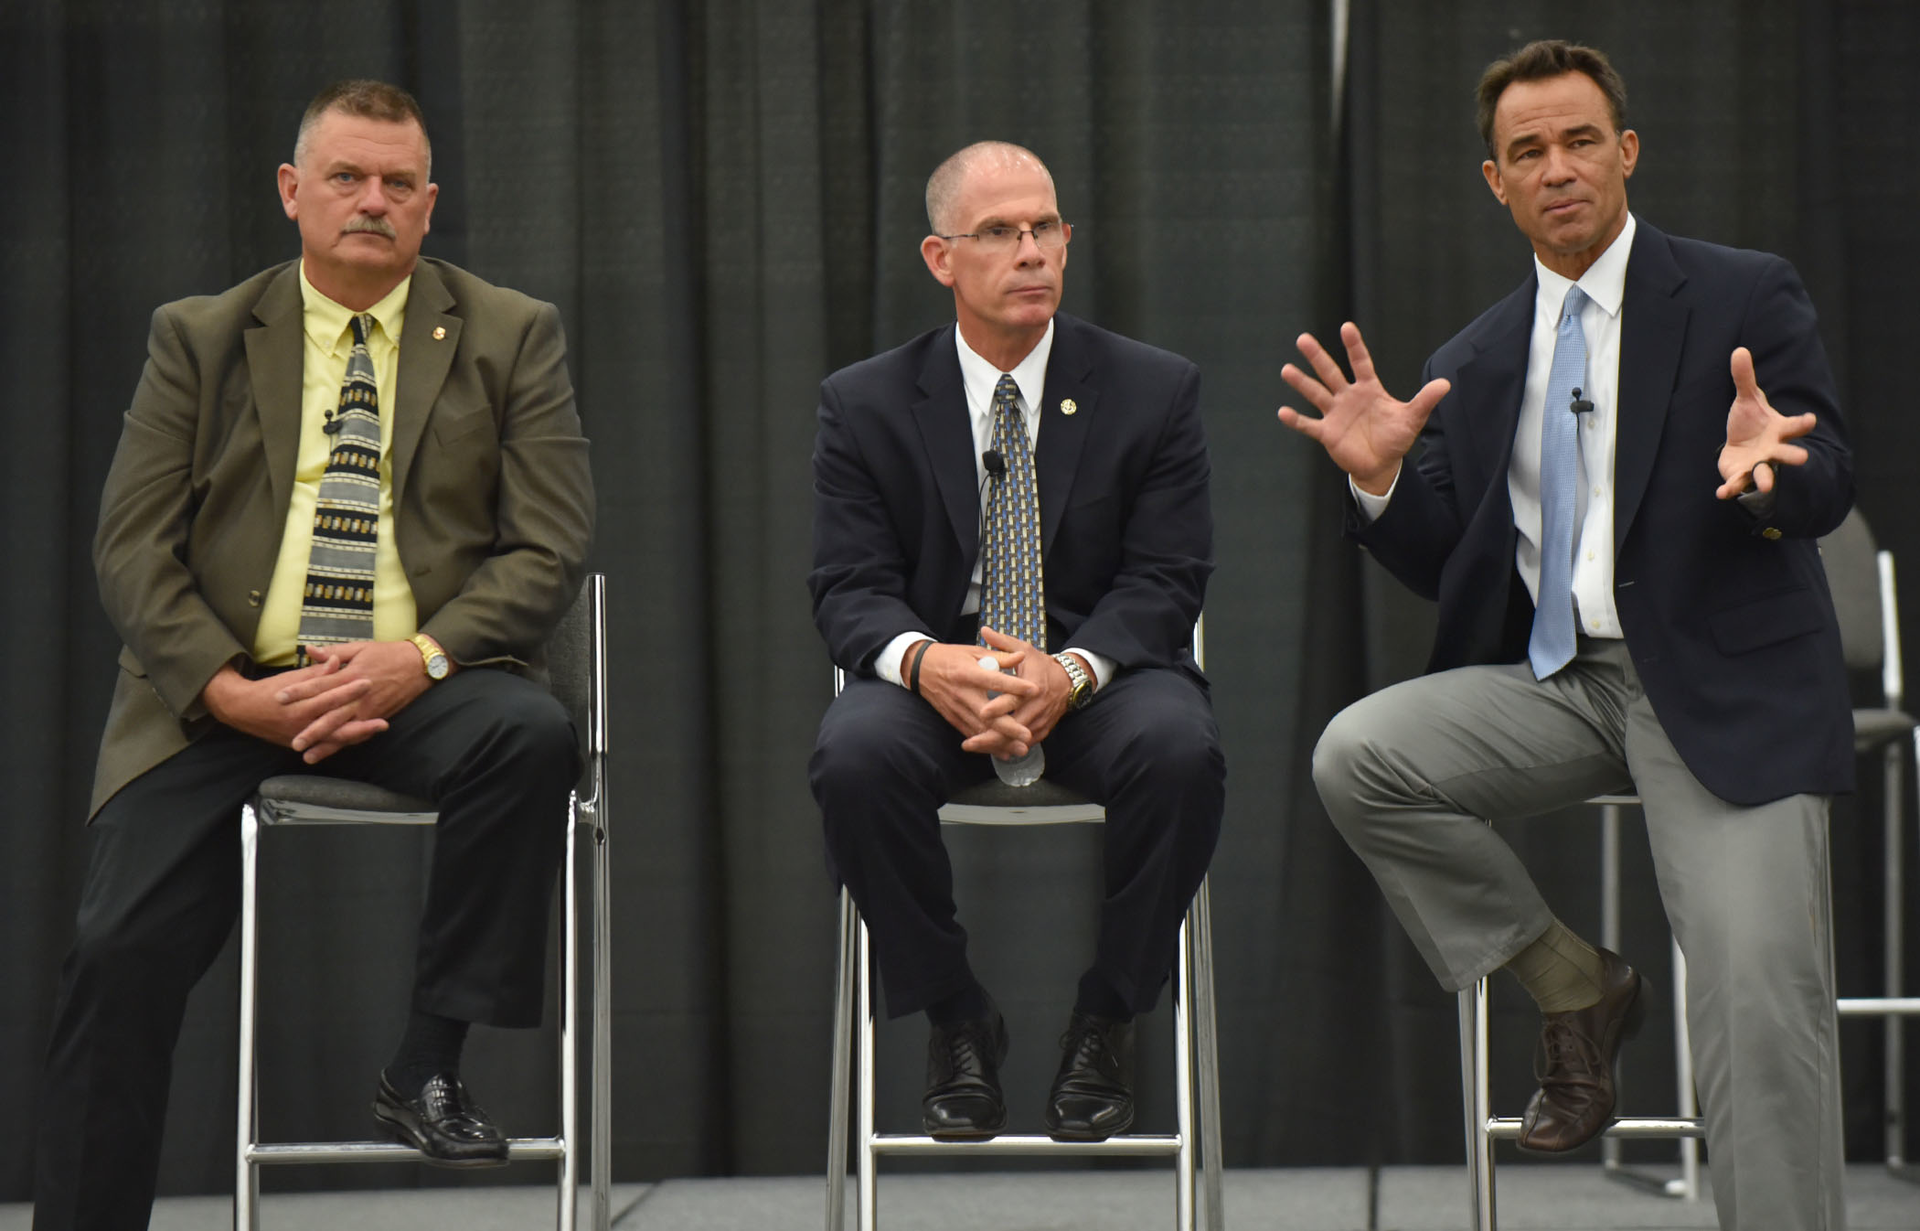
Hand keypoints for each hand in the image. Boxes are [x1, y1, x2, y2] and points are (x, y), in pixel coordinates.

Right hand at [200, 660, 385, 763]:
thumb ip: (317, 672)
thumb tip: (336, 661)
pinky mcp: (301, 744)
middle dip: (360, 718)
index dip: (348, 690)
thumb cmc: (269, 690)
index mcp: (299, 704)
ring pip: (334, 737)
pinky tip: (363, 736)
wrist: (242, 710)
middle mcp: (300, 724)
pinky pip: (327, 743)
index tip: (367, 682)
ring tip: (380, 727)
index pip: (328, 697)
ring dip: (358, 733)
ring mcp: (301, 736)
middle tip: (383, 713)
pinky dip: (345, 740)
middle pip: (335, 722)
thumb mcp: (292, 678)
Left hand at [276, 640, 434, 759]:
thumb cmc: (388, 653)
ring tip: (307, 754)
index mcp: (351, 675)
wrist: (419, 665)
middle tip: (292, 740)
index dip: (299, 691)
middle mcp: (358, 695)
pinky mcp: (378, 716)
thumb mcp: (359, 648)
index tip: (279, 698)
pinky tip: (331, 752)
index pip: (320, 684)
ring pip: (343, 729)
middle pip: (330, 714)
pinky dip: (344, 744)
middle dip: (311, 729)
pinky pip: (358, 733)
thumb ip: (333, 652)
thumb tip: (310, 651)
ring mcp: (369, 709)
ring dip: (325, 743)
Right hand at [910, 635, 1040, 756]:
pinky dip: (988, 745)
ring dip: (1001, 742)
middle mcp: (962, 693)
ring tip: (1020, 749)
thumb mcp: (974, 652)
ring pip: (980, 729)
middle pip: (987, 713)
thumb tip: (1021, 657)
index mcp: (968, 672)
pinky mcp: (953, 719)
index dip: (1014, 686)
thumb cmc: (951, 657)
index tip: (1035, 690)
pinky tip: (1003, 752)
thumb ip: (999, 657)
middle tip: (1028, 735)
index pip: (994, 680)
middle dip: (1008, 727)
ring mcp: (957, 708)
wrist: (920, 668)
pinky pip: (971, 734)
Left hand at [975, 627, 1073, 749]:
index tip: (983, 712)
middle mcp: (1037, 707)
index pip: (1015, 699)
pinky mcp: (1041, 731)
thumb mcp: (1025, 649)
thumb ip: (1003, 643)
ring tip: (974, 746)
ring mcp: (1040, 721)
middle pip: (1014, 727)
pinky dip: (1007, 748)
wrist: (1068, 682)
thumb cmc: (1041, 665)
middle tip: (970, 742)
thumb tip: (984, 630)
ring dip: (996, 745)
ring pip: (1017, 739)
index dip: (999, 707)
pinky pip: (1023, 744)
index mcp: (1032, 686)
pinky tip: (989, 750)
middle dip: (992, 736)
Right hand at [1276, 322, 1450, 494]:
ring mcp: (1335, 414)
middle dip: (1317, 356)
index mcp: (1368, 389)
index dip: (1354, 346)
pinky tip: (1283, 412)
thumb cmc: (1396, 438)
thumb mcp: (1412, 418)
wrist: (1381, 464)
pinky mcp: (1327, 433)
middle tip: (1303, 339)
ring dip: (1301, 383)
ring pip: (1316, 394)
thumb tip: (1445, 384)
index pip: (1360, 363)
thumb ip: (1425, 400)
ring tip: (1286, 369)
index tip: (1346, 327)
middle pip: (1330, 373)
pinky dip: (1296, 420)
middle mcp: (1348, 397)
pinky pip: (1309, 425)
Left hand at [1716, 347, 1815, 498]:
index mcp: (1779, 430)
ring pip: (1765, 473)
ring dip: (1766, 479)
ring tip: (1767, 485)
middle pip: (1786, 454)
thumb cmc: (1751, 423)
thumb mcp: (1747, 399)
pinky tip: (1721, 493)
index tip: (1810, 420)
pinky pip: (1738, 484)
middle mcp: (1773, 450)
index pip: (1794, 426)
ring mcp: (1759, 465)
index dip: (1802, 422)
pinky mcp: (1742, 476)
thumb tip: (1739, 350)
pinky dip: (1731, 489)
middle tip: (1803, 458)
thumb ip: (1744, 379)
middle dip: (1793, 456)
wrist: (1741, 447)